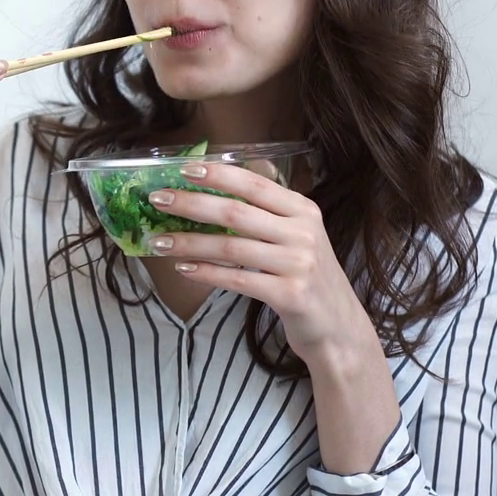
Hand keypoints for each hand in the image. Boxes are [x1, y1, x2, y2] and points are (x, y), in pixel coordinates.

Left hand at [145, 162, 383, 373]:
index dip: (219, 175)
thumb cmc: (308, 276)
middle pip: (237, 213)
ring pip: (231, 248)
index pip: (255, 185)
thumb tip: (226, 178)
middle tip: (158, 201)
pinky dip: (206, 273)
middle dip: (192, 204)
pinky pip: (238, 280)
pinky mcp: (289, 294)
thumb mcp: (299, 235)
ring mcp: (298, 264)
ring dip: (189, 243)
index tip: (185, 169)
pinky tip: (183, 268)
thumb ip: (270, 209)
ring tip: (158, 242)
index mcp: (303, 210)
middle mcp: (303, 232)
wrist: (338, 326)